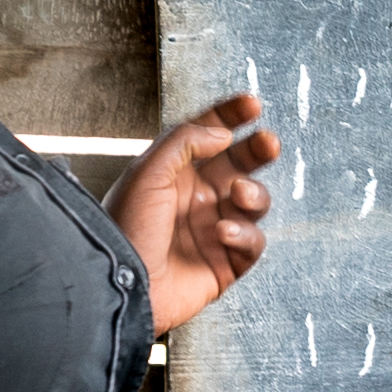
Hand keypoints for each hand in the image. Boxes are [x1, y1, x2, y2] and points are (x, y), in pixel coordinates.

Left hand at [110, 93, 278, 331]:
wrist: (123, 286)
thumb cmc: (125, 231)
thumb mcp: (146, 174)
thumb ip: (184, 143)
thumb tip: (220, 133)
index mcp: (173, 174)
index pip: (207, 136)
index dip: (230, 117)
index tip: (251, 105)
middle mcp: (196, 198)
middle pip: (240, 165)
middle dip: (257, 151)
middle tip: (268, 143)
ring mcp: (213, 230)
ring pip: (254, 202)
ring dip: (253, 194)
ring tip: (237, 195)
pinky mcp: (226, 263)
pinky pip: (253, 242)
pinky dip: (245, 235)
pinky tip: (224, 234)